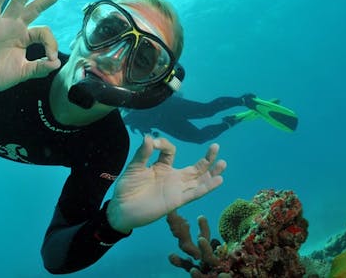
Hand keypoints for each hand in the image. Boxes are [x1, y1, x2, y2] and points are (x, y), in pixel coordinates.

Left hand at [107, 135, 225, 232]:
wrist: (122, 208)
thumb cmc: (126, 188)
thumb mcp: (134, 167)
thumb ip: (143, 153)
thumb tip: (150, 137)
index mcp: (161, 167)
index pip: (171, 152)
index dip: (164, 144)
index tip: (154, 143)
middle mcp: (171, 178)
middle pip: (194, 168)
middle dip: (206, 158)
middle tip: (216, 146)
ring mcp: (175, 189)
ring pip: (198, 180)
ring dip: (211, 173)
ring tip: (223, 163)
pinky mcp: (176, 200)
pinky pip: (195, 193)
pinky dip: (207, 187)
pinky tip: (218, 180)